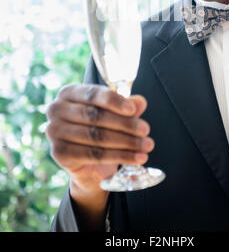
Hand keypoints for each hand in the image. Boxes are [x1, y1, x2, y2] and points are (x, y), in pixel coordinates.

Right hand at [46, 83, 153, 225]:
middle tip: (145, 129)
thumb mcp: (115, 114)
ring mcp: (55, 132)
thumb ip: (126, 106)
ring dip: (126, 142)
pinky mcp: (59, 153)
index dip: (114, 101)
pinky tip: (137, 157)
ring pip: (96, 137)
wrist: (87, 161)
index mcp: (69, 93)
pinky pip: (94, 155)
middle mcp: (56, 109)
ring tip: (146, 145)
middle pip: (95, 116)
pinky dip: (120, 156)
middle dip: (124, 124)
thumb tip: (140, 102)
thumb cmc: (99, 127)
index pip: (93, 94)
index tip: (133, 109)